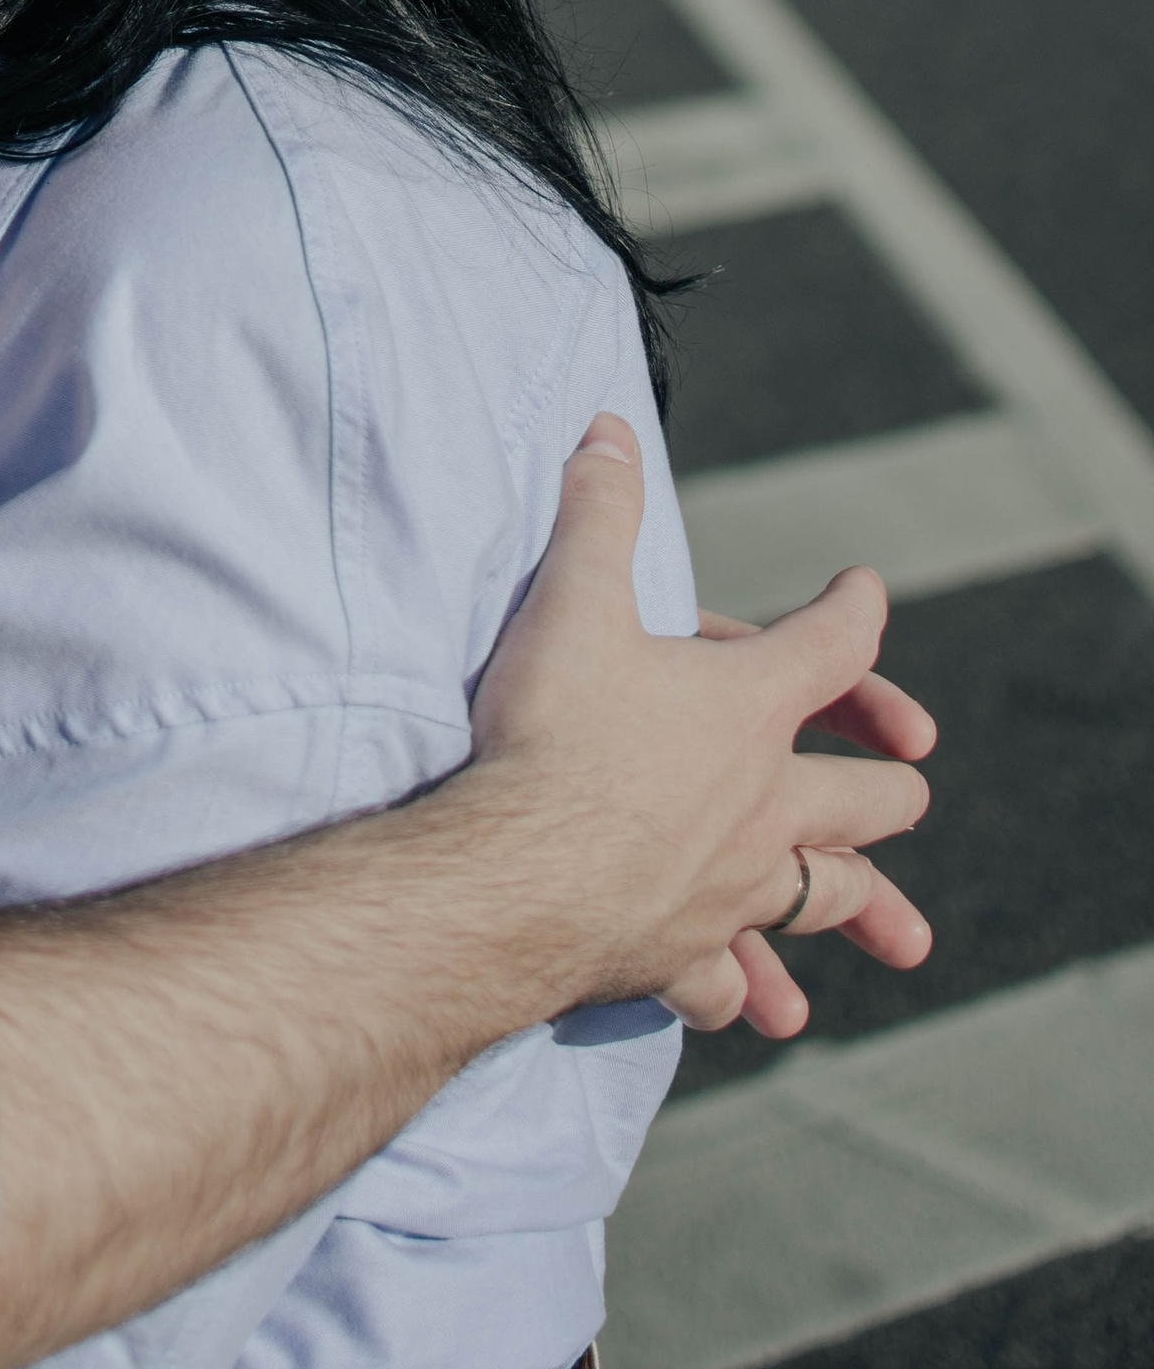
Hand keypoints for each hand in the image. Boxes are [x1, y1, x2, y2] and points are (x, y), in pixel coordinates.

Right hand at [471, 416, 935, 1035]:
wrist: (518, 873)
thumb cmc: (553, 731)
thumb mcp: (571, 600)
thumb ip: (597, 513)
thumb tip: (606, 428)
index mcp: (748, 708)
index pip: (832, 645)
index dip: (856, 610)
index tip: (866, 591)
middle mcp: (764, 803)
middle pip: (868, 799)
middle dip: (891, 785)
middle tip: (911, 780)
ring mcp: (732, 887)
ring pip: (827, 896)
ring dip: (857, 905)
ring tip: (898, 934)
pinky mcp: (681, 951)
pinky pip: (725, 977)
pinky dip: (738, 985)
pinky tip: (742, 1003)